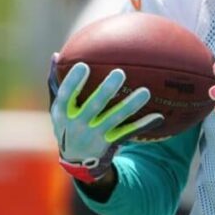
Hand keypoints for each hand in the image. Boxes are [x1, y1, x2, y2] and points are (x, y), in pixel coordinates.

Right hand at [48, 57, 163, 182]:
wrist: (76, 160)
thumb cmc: (67, 123)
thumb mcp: (57, 107)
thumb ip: (56, 83)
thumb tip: (56, 55)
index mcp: (63, 113)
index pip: (66, 96)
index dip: (73, 82)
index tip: (84, 65)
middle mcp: (78, 125)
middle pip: (93, 107)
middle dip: (106, 91)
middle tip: (120, 72)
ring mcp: (95, 135)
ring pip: (115, 120)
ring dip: (130, 106)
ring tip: (145, 92)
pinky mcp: (110, 143)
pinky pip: (128, 133)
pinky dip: (143, 125)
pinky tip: (158, 116)